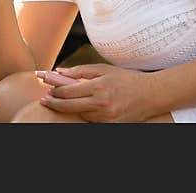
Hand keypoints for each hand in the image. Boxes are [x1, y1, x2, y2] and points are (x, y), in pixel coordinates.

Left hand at [36, 63, 159, 121]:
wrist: (151, 95)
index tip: (47, 88)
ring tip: (60, 102)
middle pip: (70, 107)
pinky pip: (91, 122)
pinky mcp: (111, 126)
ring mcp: (107, 118)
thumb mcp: (104, 69)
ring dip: (69, 109)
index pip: (69, 91)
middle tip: (45, 100)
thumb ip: (81, 71)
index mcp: (99, 87)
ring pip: (80, 115)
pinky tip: (80, 109)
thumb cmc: (126, 79)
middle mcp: (102, 104)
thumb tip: (60, 72)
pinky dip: (84, 115)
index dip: (55, 90)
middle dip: (54, 104)